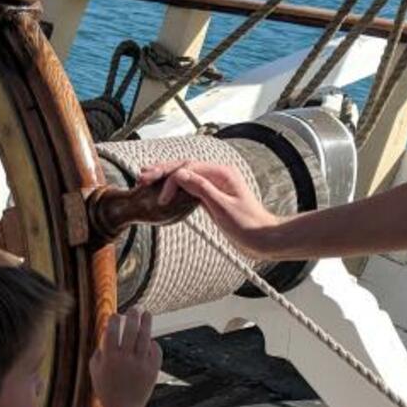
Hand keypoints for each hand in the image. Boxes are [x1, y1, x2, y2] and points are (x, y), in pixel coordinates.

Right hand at [90, 310, 161, 406]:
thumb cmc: (106, 389)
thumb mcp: (95, 371)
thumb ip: (98, 352)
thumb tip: (106, 333)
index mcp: (109, 358)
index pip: (112, 332)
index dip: (114, 320)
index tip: (116, 315)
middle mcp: (125, 359)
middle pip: (131, 330)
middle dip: (133, 315)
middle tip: (135, 308)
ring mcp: (140, 364)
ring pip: (145, 337)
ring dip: (146, 323)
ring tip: (147, 314)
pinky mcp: (152, 370)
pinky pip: (155, 351)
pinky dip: (152, 343)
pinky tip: (149, 339)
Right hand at [136, 162, 277, 253]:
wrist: (264, 239)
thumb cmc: (249, 226)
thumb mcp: (223, 207)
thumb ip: (201, 189)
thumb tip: (180, 174)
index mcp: (222, 173)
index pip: (188, 168)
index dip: (171, 180)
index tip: (161, 198)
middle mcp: (218, 175)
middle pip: (184, 167)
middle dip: (162, 172)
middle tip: (142, 178)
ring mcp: (214, 185)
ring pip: (185, 176)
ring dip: (165, 178)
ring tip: (146, 180)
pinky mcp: (212, 197)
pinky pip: (189, 188)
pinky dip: (174, 189)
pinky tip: (162, 191)